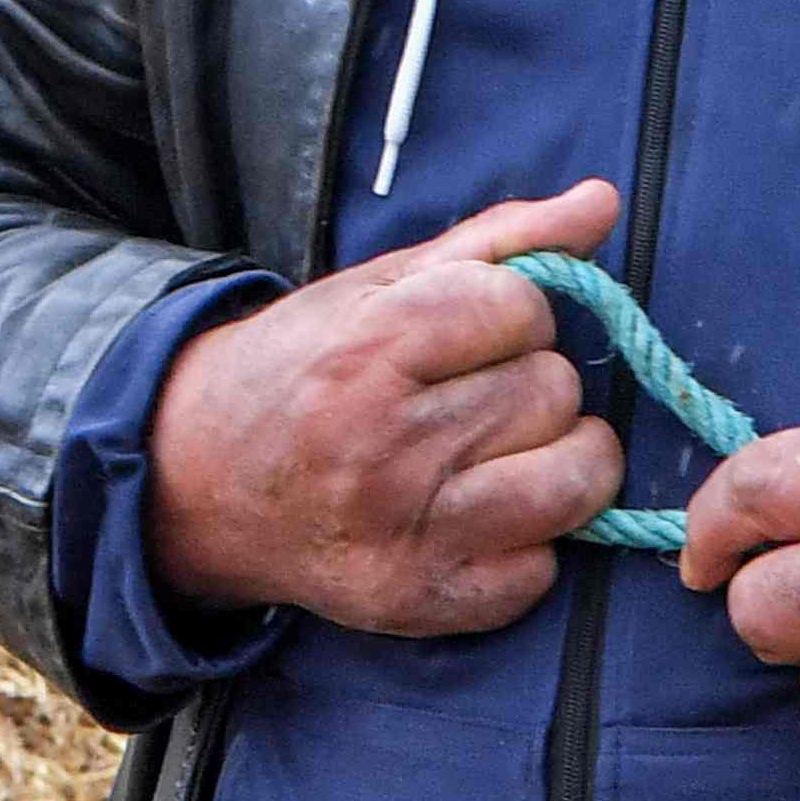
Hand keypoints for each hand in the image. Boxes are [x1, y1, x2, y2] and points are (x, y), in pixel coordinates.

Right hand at [144, 181, 623, 633]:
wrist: (198, 481)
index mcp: (368, 350)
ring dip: (556, 456)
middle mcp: (384, 446)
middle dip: (526, 382)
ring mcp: (406, 533)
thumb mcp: (383, 285)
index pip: (522, 309)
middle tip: (465, 395)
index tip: (467, 331)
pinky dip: (527, 541)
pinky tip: (473, 513)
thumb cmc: (306, 368)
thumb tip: (602, 200)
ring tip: (496, 449)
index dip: (509, 313)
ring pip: (575, 478)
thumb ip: (501, 240)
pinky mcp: (421, 600)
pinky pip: (544, 567)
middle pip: (553, 391)